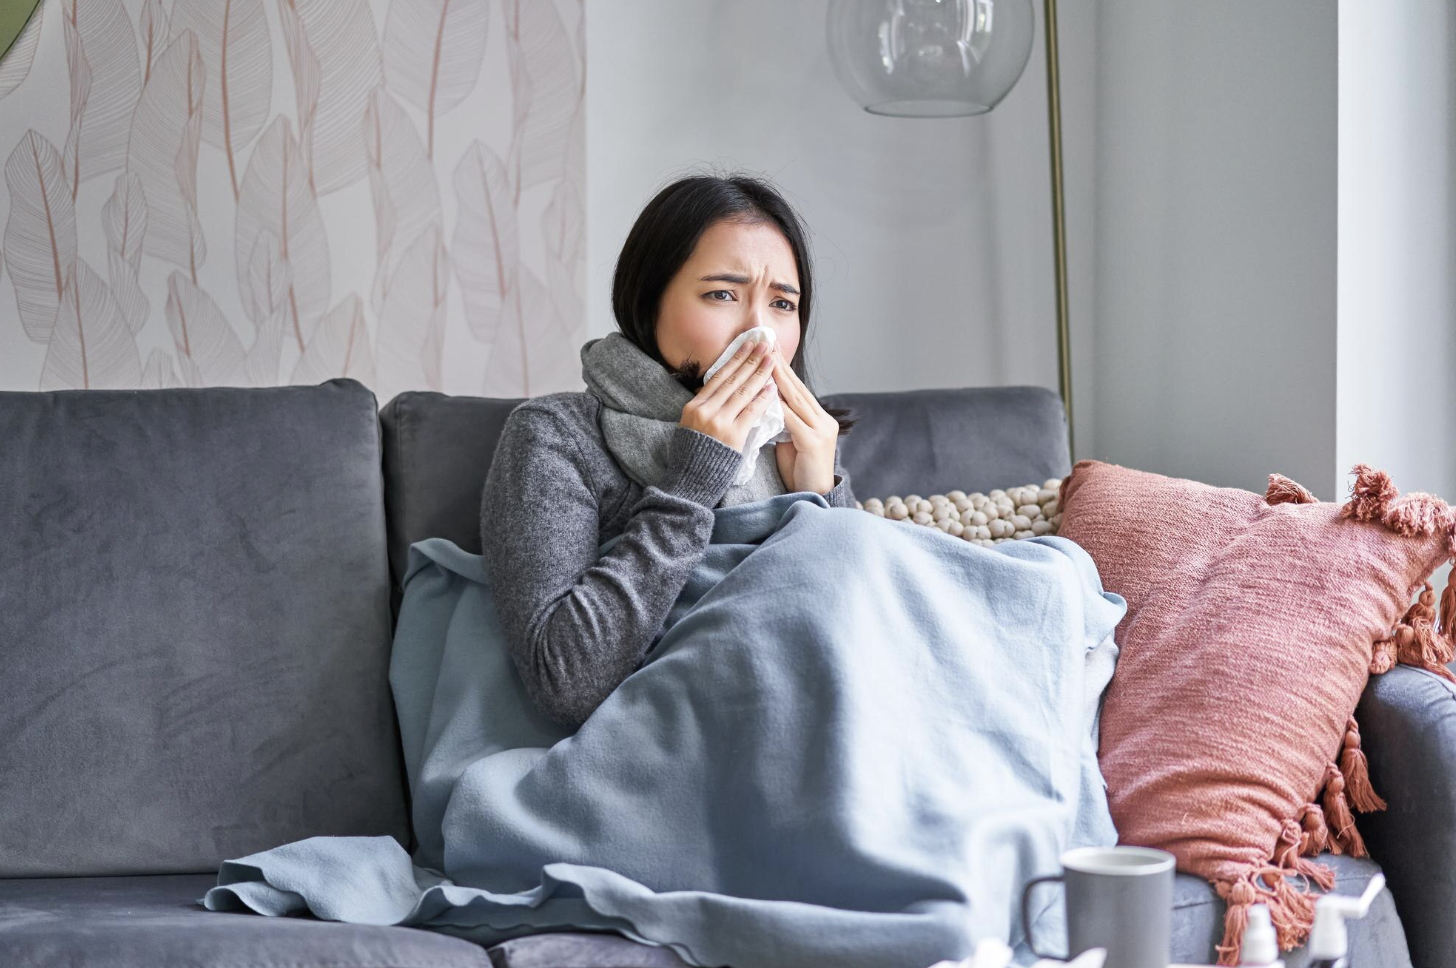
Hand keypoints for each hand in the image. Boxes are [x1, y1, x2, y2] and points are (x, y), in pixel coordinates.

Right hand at [678, 339, 777, 451]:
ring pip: (742, 392)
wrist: (690, 482)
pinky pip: (751, 412)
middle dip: (750, 360)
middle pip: (732, 380)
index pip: (718, 377)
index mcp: (693, 407)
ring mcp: (718, 423)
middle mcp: (705, 411)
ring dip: (759, 374)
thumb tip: (718, 391)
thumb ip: (704, 409)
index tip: (747, 344)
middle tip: (765, 344)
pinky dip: (762, 399)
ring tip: (772, 360)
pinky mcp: (732, 436)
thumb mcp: (690, 427)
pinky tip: (772, 387)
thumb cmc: (693, 457)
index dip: (735, 359)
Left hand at [769, 347, 837, 494]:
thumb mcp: (791, 440)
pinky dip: (778, 407)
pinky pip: (792, 420)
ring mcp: (821, 430)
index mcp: (818, 418)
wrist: (814, 497)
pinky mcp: (814, 442)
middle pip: (797, 388)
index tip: (768, 350)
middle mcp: (823, 420)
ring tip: (764, 362)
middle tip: (767, 345)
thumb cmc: (799, 471)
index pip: (797, 389)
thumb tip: (766, 403)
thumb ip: (784, 421)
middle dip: (780, 366)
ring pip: (796, 400)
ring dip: (779, 380)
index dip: (782, 369)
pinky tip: (766, 394)